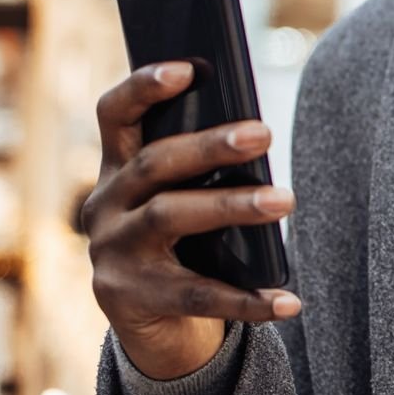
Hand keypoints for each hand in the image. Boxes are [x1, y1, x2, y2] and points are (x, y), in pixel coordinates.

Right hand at [83, 62, 301, 381]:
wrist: (153, 326)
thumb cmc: (182, 246)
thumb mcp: (179, 202)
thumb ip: (198, 173)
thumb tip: (255, 138)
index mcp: (115, 170)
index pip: (114, 115)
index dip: (143, 88)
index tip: (187, 68)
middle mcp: (104, 206)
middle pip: (154, 163)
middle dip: (209, 146)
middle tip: (264, 133)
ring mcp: (112, 253)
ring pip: (170, 216)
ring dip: (232, 205)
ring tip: (286, 199)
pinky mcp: (129, 299)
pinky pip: (196, 294)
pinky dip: (248, 298)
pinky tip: (289, 300)